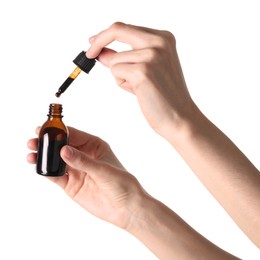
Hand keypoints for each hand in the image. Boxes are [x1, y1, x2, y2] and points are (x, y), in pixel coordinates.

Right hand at [27, 126, 146, 228]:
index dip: (59, 131)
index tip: (45, 129)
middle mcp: (83, 156)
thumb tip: (63, 150)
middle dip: (48, 142)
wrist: (125, 208)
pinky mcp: (71, 184)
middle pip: (62, 146)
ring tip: (31, 152)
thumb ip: (83, 161)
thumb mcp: (104, 170)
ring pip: (56, 160)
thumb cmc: (122, 184)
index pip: (74, 135)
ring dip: (44, 156)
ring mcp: (76, 170)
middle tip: (34, 140)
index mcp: (94, 146)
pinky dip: (46, 171)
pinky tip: (37, 166)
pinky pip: (55, 175)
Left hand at [87, 22, 194, 138]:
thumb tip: (101, 51)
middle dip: (99, 41)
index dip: (106, 35)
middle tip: (89, 54)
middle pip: (117, 30)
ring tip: (139, 87)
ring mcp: (152, 55)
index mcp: (163, 38)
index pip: (126, 28)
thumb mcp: (145, 70)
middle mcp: (159, 42)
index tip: (93, 42)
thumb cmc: (163, 95)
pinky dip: (122, 83)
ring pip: (115, 59)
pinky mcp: (143, 71)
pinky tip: (139, 92)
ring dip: (120, 75)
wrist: (179, 117)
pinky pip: (116, 72)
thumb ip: (125, 57)